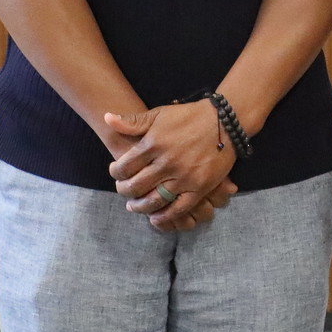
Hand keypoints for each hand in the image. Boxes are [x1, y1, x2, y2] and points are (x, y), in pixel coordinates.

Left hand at [105, 102, 238, 230]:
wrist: (224, 121)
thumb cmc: (189, 116)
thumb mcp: (160, 114)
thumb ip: (133, 121)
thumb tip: (107, 119)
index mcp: (153, 144)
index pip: (124, 166)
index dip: (115, 172)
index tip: (116, 173)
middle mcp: (166, 162)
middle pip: (135, 186)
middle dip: (124, 191)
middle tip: (123, 190)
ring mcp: (183, 177)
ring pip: (153, 200)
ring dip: (139, 207)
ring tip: (134, 206)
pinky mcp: (199, 187)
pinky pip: (178, 208)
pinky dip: (164, 216)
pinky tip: (155, 217)